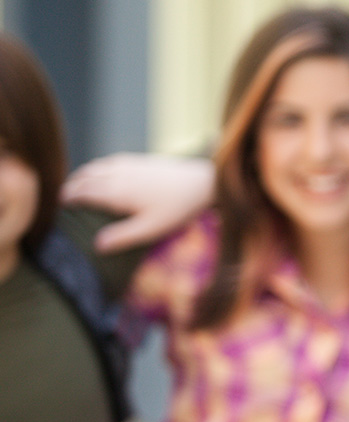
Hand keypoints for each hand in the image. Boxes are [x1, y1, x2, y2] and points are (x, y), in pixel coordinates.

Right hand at [61, 153, 214, 252]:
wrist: (201, 182)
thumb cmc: (177, 208)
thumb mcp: (150, 229)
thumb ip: (123, 237)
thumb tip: (97, 245)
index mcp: (116, 191)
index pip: (83, 192)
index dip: (69, 197)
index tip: (60, 204)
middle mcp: (117, 174)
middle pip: (86, 177)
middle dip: (73, 185)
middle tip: (63, 195)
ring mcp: (128, 164)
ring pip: (97, 167)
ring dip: (84, 175)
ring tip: (78, 184)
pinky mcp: (140, 160)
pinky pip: (110, 161)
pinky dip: (98, 168)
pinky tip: (103, 173)